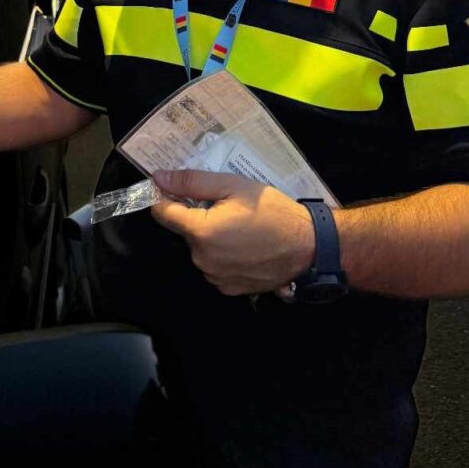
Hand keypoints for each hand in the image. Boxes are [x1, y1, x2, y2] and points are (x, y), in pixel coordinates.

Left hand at [150, 169, 315, 295]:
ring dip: (210, 237)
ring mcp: (215, 277)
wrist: (309, 246)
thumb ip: (192, 182)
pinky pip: (214, 265)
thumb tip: (159, 179)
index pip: (162, 213)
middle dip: (197, 216)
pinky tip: (244, 246)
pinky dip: (222, 255)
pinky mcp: (228, 288)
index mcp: (200, 232)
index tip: (178, 189)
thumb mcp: (233, 186)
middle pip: (184, 230)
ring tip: (239, 227)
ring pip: (199, 249)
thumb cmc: (273, 212)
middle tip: (226, 207)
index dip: (166, 197)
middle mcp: (202, 259)